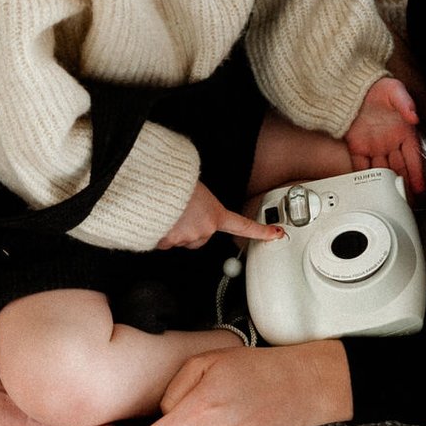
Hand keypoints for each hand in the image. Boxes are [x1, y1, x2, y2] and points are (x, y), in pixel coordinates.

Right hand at [157, 181, 279, 250]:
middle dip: (191, 229)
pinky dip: (160, 233)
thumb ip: (200, 204)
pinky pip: (164, 241)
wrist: (151, 188)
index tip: (275, 234)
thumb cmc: (172, 183)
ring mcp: (186, 238)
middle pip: (201, 237)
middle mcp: (204, 229)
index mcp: (215, 213)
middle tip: (181, 213)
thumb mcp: (196, 188)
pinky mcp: (168, 243)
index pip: (243, 225)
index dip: (260, 231)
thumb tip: (193, 207)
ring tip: (167, 212)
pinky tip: (157, 219)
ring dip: (174, 230)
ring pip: (181, 240)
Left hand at [343, 76, 425, 192]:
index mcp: (403, 132)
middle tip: (406, 201)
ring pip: (381, 170)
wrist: (355, 87)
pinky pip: (361, 165)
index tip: (420, 187)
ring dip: (385, 184)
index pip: (413, 157)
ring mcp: (374, 146)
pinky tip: (367, 187)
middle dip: (402, 184)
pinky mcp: (357, 147)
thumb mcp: (395, 91)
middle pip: (398, 168)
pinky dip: (363, 176)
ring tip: (388, 199)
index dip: (417, 172)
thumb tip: (413, 116)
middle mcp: (390, 143)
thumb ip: (405, 103)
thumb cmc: (379, 88)